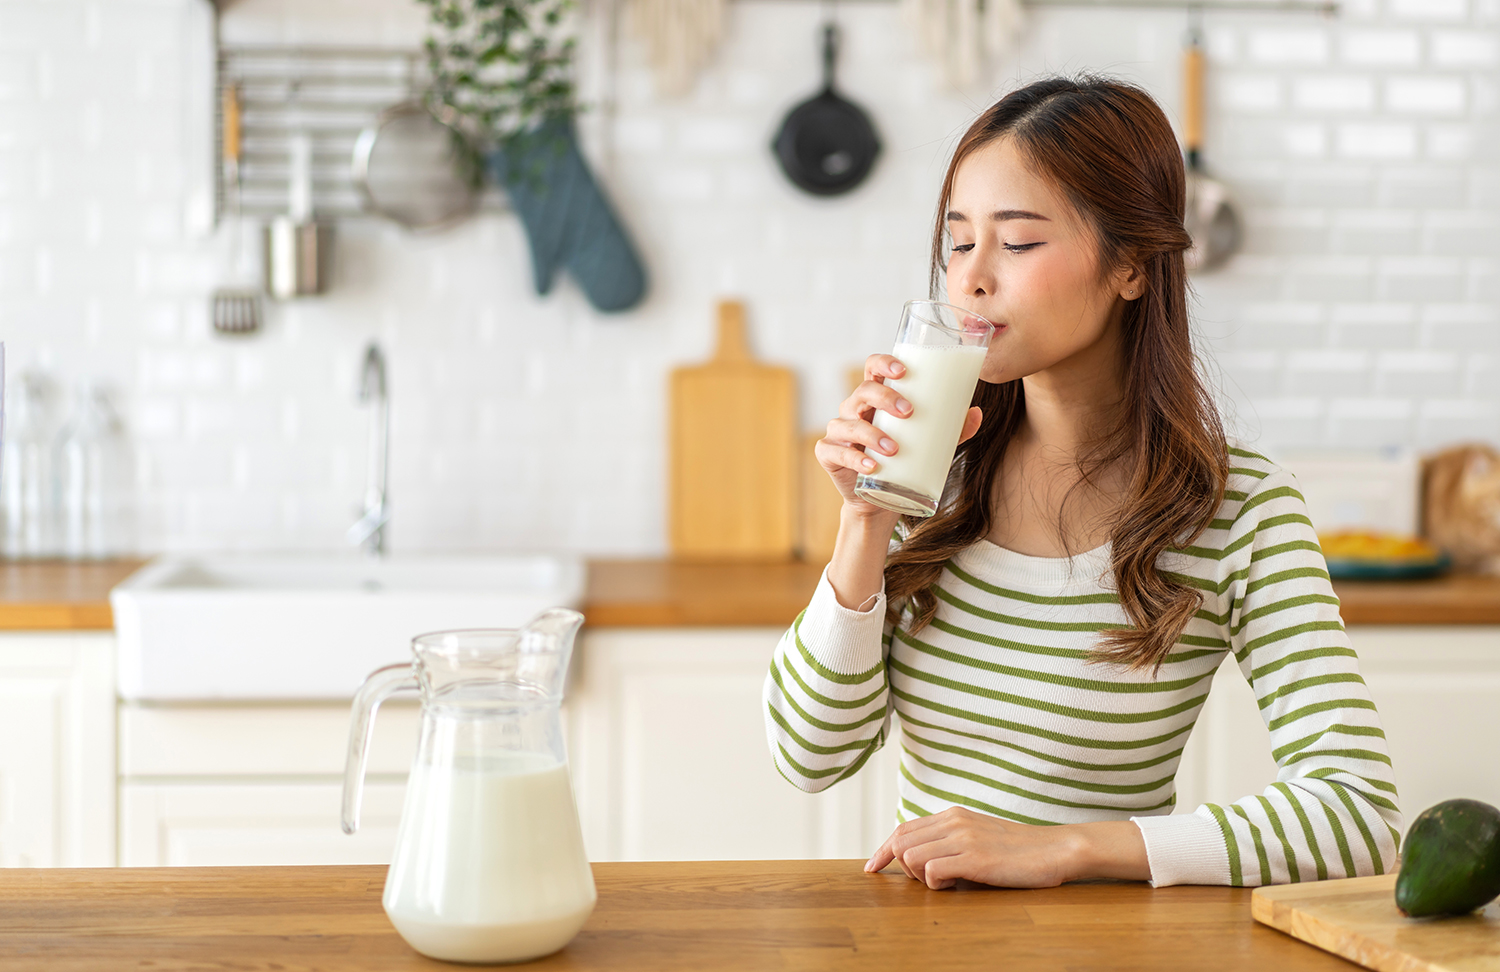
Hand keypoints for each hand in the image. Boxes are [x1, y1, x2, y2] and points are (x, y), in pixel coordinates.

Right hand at [815, 354, 982, 516]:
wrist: (879, 501)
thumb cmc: (903, 462)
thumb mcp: (930, 444)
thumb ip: (952, 429)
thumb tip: (976, 413)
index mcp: (875, 399)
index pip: (874, 368)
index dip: (884, 363)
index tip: (903, 371)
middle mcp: (853, 409)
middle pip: (863, 391)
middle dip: (884, 397)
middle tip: (908, 412)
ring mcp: (838, 431)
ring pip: (848, 423)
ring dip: (871, 434)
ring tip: (893, 448)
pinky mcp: (828, 454)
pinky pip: (836, 452)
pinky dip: (854, 459)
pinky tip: (871, 466)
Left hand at [864, 808, 1148, 889]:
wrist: (1055, 850)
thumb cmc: (1018, 851)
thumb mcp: (978, 837)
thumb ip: (951, 841)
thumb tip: (920, 861)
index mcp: (952, 815)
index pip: (903, 828)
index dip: (883, 850)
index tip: (872, 868)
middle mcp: (953, 821)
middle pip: (900, 841)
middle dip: (899, 866)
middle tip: (922, 882)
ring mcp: (963, 838)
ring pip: (911, 856)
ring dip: (919, 876)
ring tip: (943, 883)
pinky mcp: (974, 858)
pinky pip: (932, 870)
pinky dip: (935, 884)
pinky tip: (953, 886)